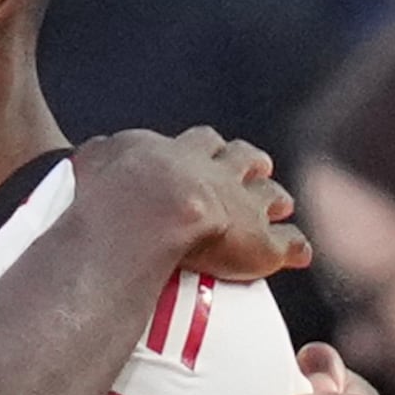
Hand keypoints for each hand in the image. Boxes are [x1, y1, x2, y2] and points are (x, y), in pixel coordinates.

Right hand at [70, 128, 307, 284]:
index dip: (206, 147)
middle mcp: (217, 172)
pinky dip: (295, 246)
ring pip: (268, 194)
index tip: (208, 148)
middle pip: (241, 158)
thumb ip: (101, 154)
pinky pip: (287, 243)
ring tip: (282, 201)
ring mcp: (243, 204)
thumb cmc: (115, 188)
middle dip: (249, 161)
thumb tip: (93, 152)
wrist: (148, 211)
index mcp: (179, 153)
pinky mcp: (261, 241)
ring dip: (274, 197)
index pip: (199, 142)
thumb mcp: (97, 159)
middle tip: (257, 165)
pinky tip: (301, 252)